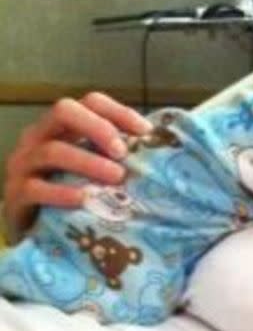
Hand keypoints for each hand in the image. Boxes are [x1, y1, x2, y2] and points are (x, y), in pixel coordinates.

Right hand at [4, 92, 151, 236]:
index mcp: (62, 126)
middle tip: (123, 153)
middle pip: (64, 111)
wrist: (33, 229)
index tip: (146, 133)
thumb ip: (115, 155)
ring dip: (88, 162)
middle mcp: (39, 136)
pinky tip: (84, 199)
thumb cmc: (70, 192)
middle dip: (97, 128)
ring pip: (52, 150)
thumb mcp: (92, 167)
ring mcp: (23, 164)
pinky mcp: (15, 194)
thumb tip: (160, 147)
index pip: (90, 102)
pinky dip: (62, 192)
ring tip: (116, 177)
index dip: (119, 112)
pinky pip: (36, 188)